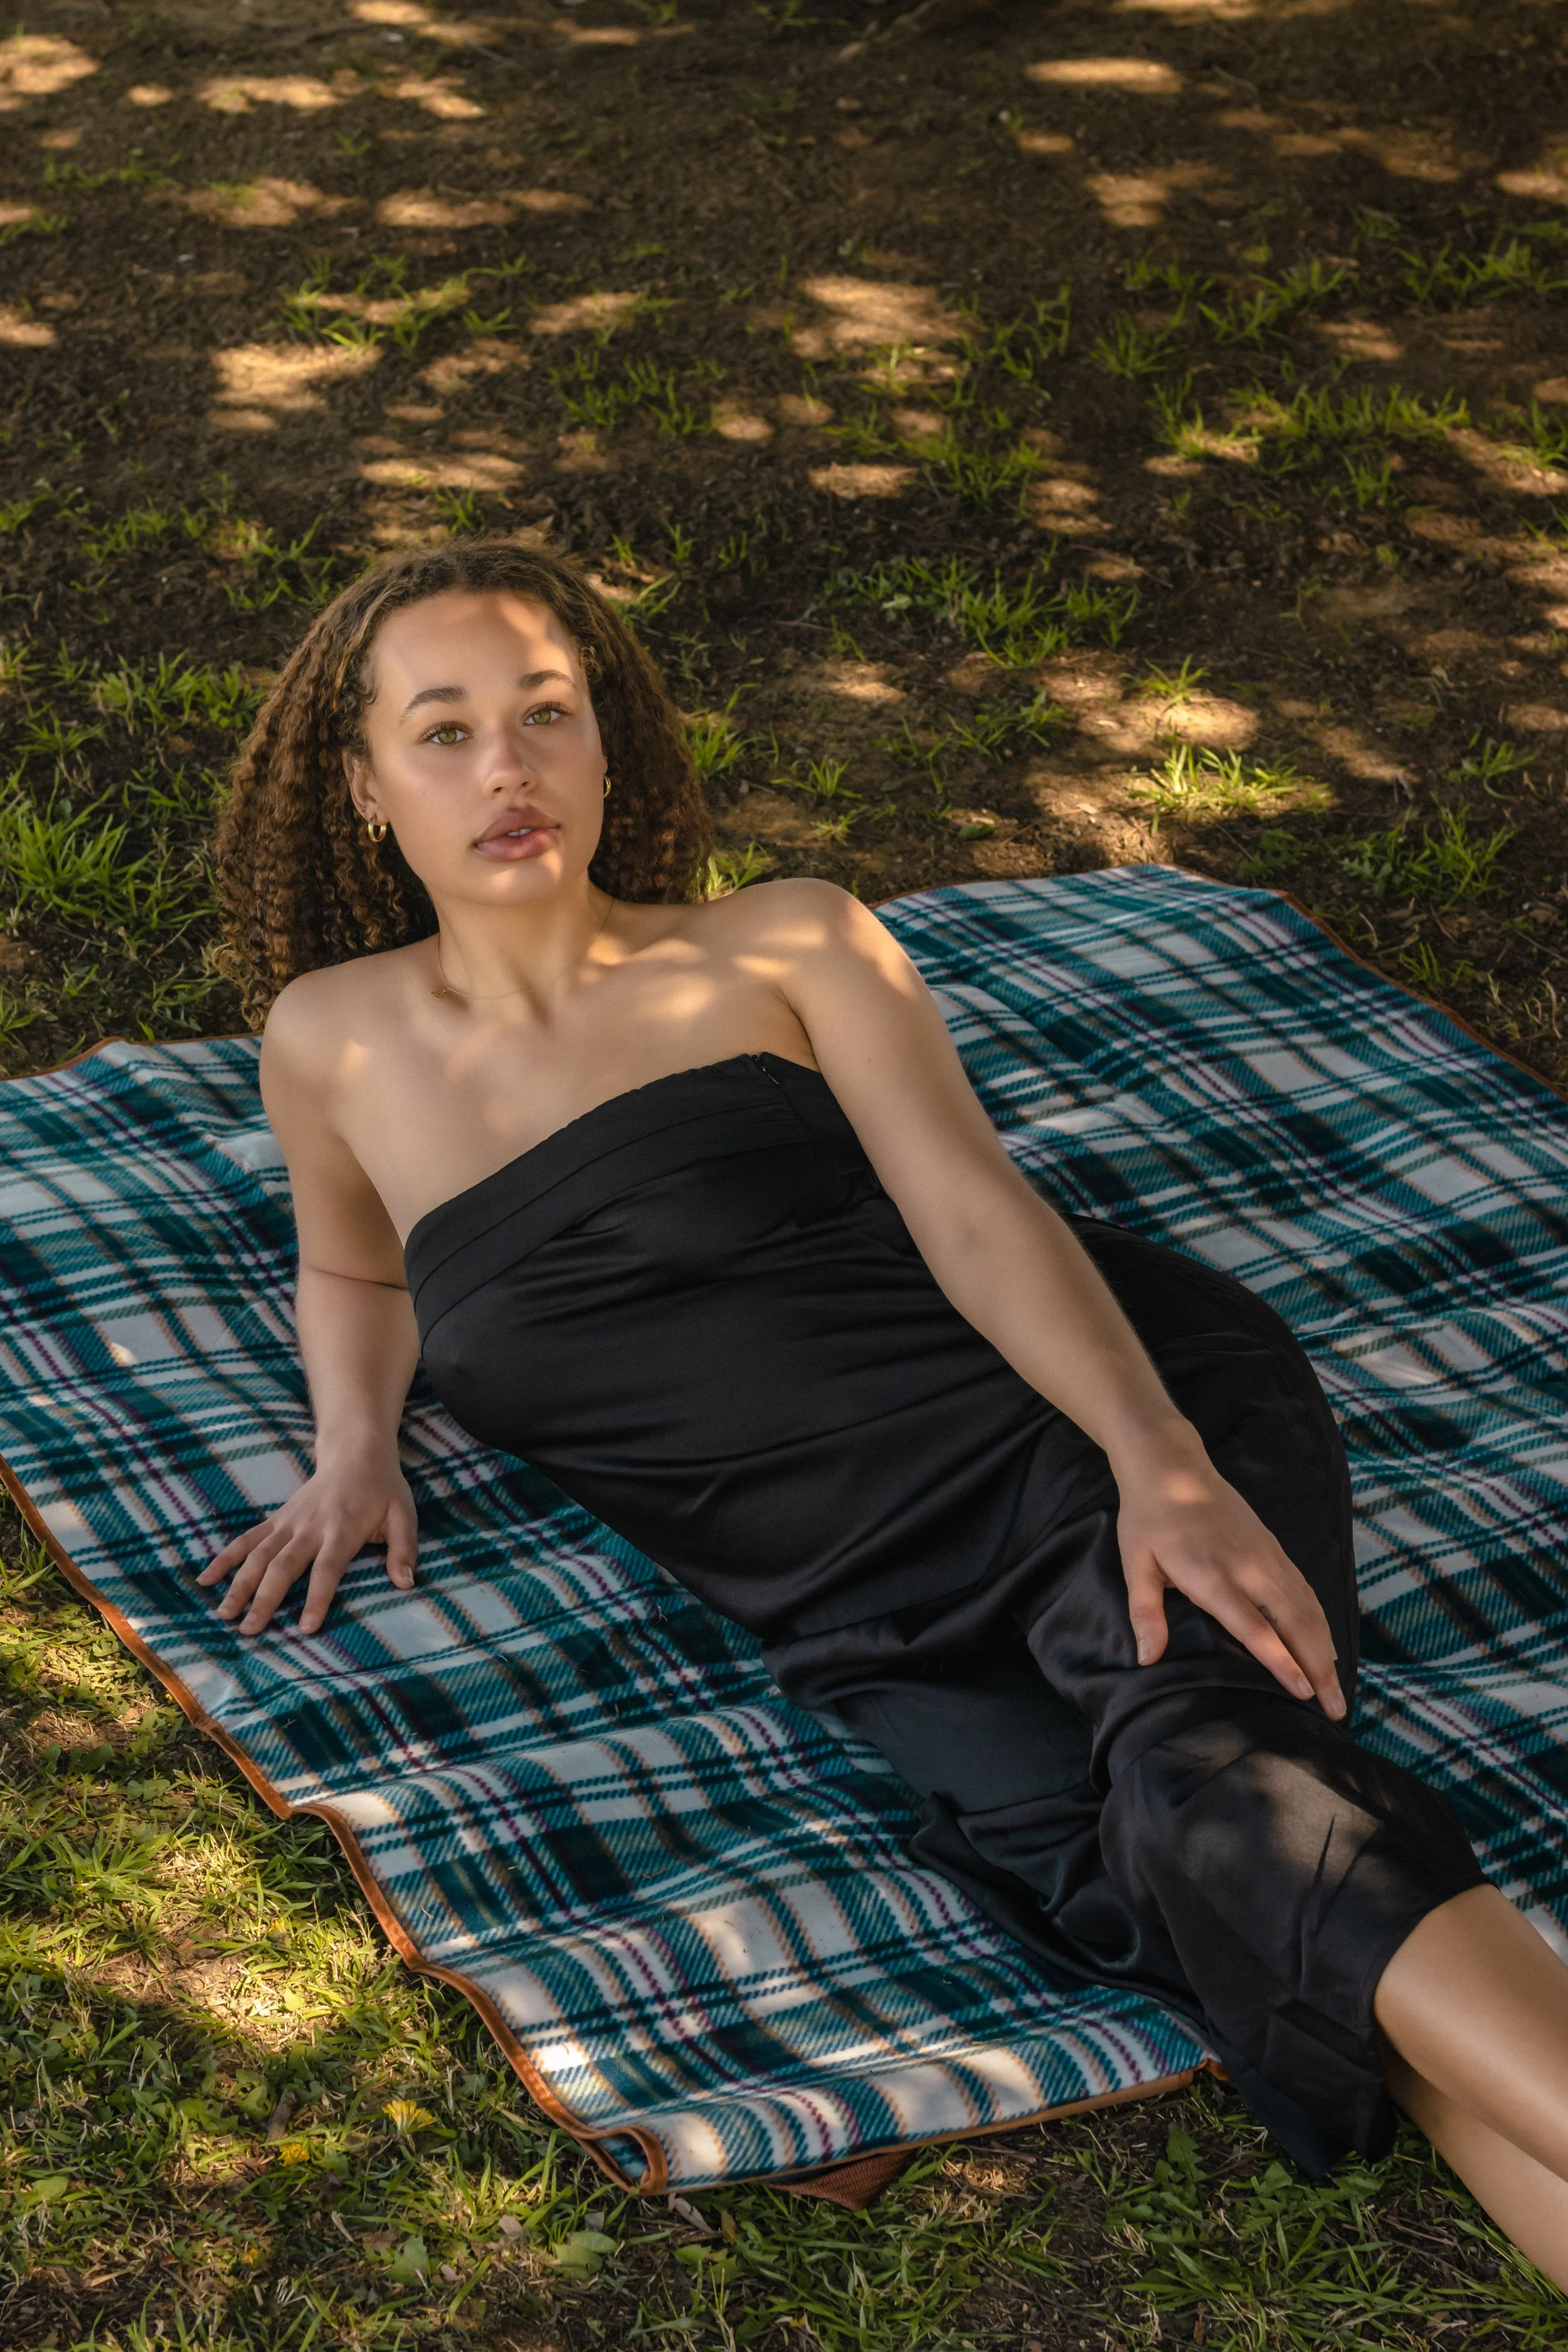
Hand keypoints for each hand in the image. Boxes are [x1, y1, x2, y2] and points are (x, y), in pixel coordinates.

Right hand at [197, 1446, 417, 1636]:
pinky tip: (207, 1579)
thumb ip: (403, 1549)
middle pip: (283, 1566)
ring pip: (258, 1555)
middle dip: (265, 1599)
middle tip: (250, 1631)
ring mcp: (289, 1522)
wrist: (355, 1452)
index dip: (317, 1597)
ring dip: (239, 1584)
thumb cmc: (382, 1489)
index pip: (327, 1568)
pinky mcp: (277, 1519)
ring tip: (225, 1615)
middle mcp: (310, 1527)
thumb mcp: (403, 1514)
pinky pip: (247, 1539)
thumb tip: (407, 1582)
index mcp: (342, 1529)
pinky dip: (226, 1558)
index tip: (307, 1627)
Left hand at [1115, 1429, 1345, 1718]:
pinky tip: (1327, 1646)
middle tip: (1334, 1710)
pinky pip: (1305, 1590)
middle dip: (1318, 1668)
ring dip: (1326, 1649)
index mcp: (1212, 1575)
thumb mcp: (1135, 1564)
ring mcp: (1267, 1555)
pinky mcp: (1274, 1548)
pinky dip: (1321, 1622)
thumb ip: (1145, 1613)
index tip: (1303, 1692)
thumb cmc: (1148, 1518)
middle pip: (1295, 1622)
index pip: (1255, 1627)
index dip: (1281, 1661)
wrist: (1172, 1464)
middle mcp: (1249, 1566)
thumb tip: (1147, 1659)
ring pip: (1308, 1607)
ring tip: (1336, 1690)